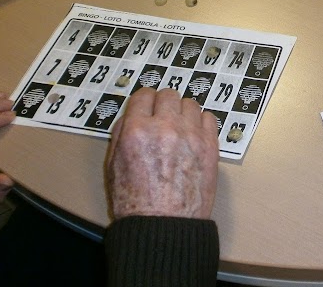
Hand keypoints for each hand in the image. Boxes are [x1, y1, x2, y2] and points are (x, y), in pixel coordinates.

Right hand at [106, 88, 219, 219]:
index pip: (143, 95)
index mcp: (136, 131)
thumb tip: (132, 117)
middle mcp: (165, 127)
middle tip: (162, 118)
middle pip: (169, 94)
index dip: (144, 102)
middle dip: (163, 104)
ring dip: (183, 113)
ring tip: (179, 129)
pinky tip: (194, 136)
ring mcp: (191, 135)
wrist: (164, 228)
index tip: (147, 108)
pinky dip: (200, 123)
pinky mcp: (210, 145)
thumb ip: (121, 135)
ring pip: (190, 103)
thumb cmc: (134, 203)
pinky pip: (209, 118)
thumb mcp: (112, 167)